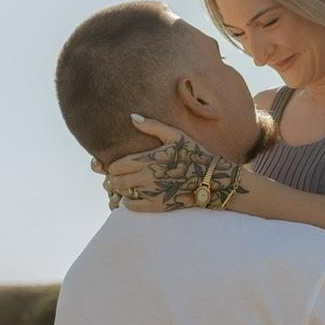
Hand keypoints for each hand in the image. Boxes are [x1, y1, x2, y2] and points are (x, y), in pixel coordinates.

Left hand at [99, 117, 219, 212]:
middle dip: (115, 179)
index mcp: (148, 159)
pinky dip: (128, 203)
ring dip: (122, 190)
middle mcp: (147, 176)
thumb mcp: (176, 135)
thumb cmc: (193, 154)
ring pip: (124, 193)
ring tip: (127, 187)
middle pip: (117, 181)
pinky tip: (133, 198)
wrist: (211, 179)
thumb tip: (132, 117)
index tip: (117, 167)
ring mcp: (152, 192)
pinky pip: (133, 207)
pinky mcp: (158, 205)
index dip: (113, 167)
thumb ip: (152, 126)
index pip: (117, 166)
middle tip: (120, 178)